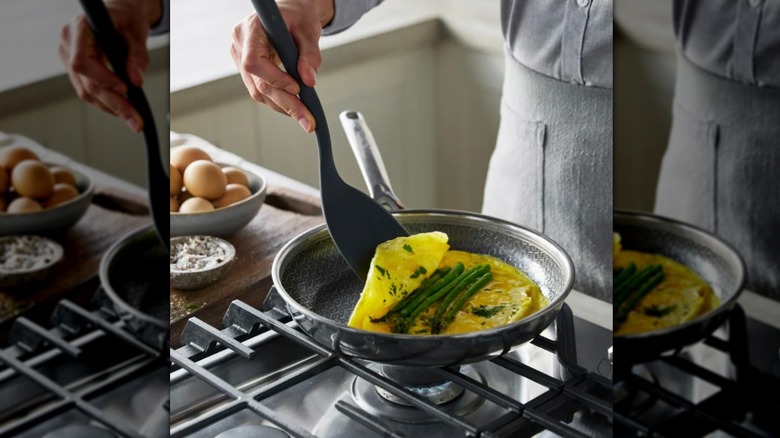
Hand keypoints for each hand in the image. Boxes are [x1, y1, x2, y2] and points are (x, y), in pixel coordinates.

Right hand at [59, 0, 160, 132]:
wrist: (117, 15)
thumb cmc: (125, 18)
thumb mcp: (136, 31)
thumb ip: (137, 54)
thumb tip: (137, 81)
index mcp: (79, 29)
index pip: (81, 62)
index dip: (102, 79)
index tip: (125, 89)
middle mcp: (68, 45)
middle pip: (86, 83)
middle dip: (114, 104)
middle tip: (136, 121)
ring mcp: (68, 58)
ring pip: (86, 92)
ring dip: (111, 108)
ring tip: (134, 119)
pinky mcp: (75, 70)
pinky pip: (88, 91)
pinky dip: (107, 102)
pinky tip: (124, 109)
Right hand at [231, 0, 333, 132]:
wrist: (291, 14)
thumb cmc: (297, 17)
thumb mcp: (308, 30)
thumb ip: (309, 54)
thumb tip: (309, 80)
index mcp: (251, 29)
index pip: (254, 62)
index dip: (275, 79)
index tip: (298, 89)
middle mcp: (240, 44)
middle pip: (258, 83)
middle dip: (285, 103)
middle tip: (307, 120)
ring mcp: (240, 57)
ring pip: (258, 91)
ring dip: (282, 106)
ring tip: (305, 117)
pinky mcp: (247, 69)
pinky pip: (260, 89)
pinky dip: (278, 100)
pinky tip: (294, 107)